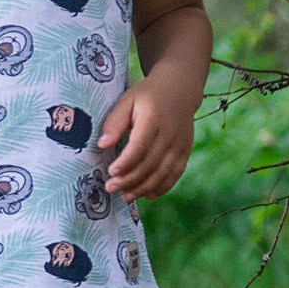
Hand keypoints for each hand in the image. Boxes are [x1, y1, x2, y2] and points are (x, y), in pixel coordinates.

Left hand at [96, 74, 195, 200]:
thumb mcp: (127, 101)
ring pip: (163, 172)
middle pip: (150, 163)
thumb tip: (102, 145)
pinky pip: (176, 174)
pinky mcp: (185, 151)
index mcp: (153, 118)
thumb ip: (114, 122)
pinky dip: (162, 187)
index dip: (126, 162)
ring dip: (144, 188)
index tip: (111, 172)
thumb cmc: (146, 97)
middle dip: (130, 180)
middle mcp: (170, 133)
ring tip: (125, 197)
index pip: (140, 145)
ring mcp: (181, 144)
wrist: (179, 90)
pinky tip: (147, 195)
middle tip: (111, 188)